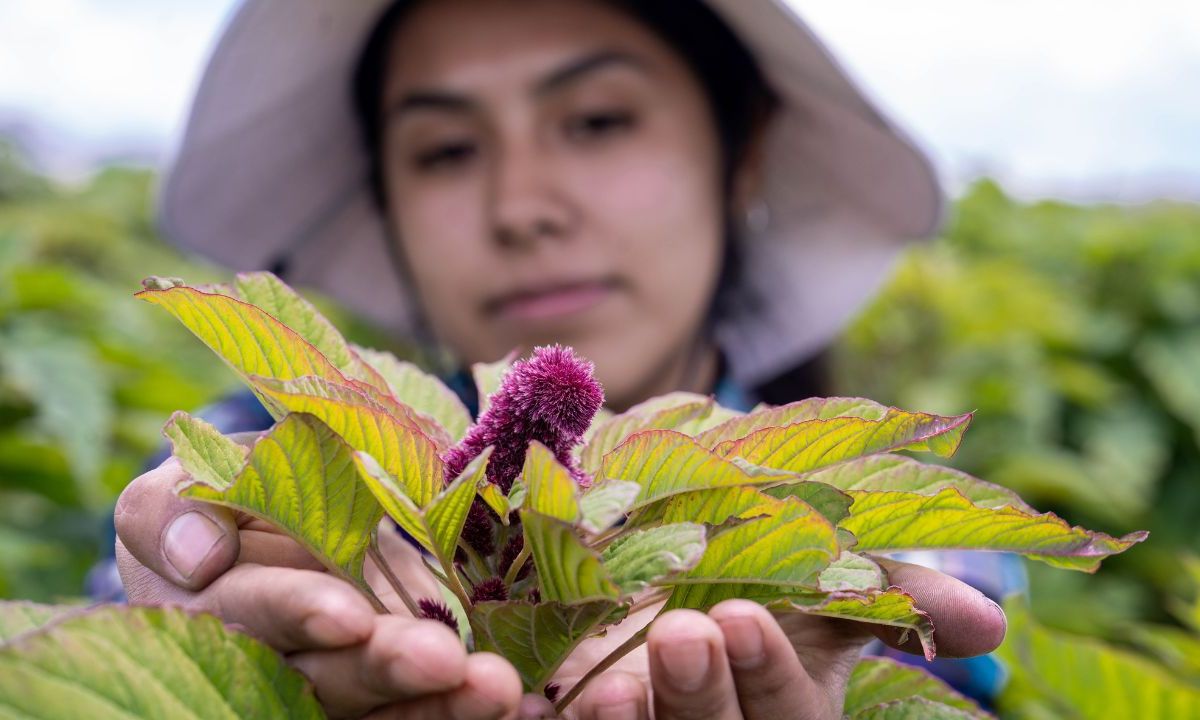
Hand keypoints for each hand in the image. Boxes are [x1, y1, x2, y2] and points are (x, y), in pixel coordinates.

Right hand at [115, 456, 524, 718]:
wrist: (264, 520)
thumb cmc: (210, 506)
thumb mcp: (170, 496)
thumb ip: (166, 515)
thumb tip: (196, 555)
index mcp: (223, 613)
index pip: (260, 617)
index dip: (300, 615)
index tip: (347, 616)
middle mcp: (286, 663)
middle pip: (337, 680)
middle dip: (391, 671)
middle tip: (452, 665)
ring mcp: (347, 679)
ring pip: (390, 707)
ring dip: (445, 704)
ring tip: (501, 691)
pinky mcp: (398, 681)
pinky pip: (432, 703)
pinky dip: (471, 706)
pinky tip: (529, 703)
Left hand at [543, 559, 1005, 718]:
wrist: (639, 517)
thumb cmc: (742, 540)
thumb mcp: (814, 556)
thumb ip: (886, 587)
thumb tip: (989, 625)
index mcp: (778, 701)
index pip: (786, 716)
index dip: (768, 674)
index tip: (746, 614)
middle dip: (699, 698)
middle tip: (684, 630)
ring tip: (601, 692)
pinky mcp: (559, 715)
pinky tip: (505, 691)